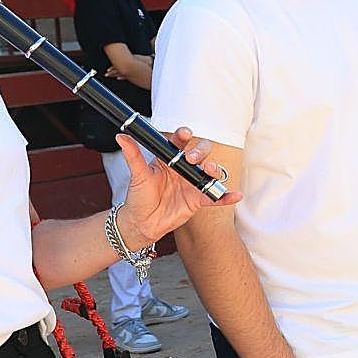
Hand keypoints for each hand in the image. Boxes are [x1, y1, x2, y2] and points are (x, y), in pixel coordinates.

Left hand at [113, 128, 240, 246]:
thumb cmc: (138, 197)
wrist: (141, 223)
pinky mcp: (198, 200)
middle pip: (200, 153)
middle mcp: (183, 169)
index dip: (183, 136)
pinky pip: (215, 197)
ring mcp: (192, 184)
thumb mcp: (137, 175)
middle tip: (192, 158)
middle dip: (200, 152)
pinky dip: (226, 196)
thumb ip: (133, 156)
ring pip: (210, 172)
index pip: (179, 143)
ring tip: (211, 172)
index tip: (184, 134)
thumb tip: (121, 137)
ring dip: (214, 169)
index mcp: (169, 159)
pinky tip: (235, 195)